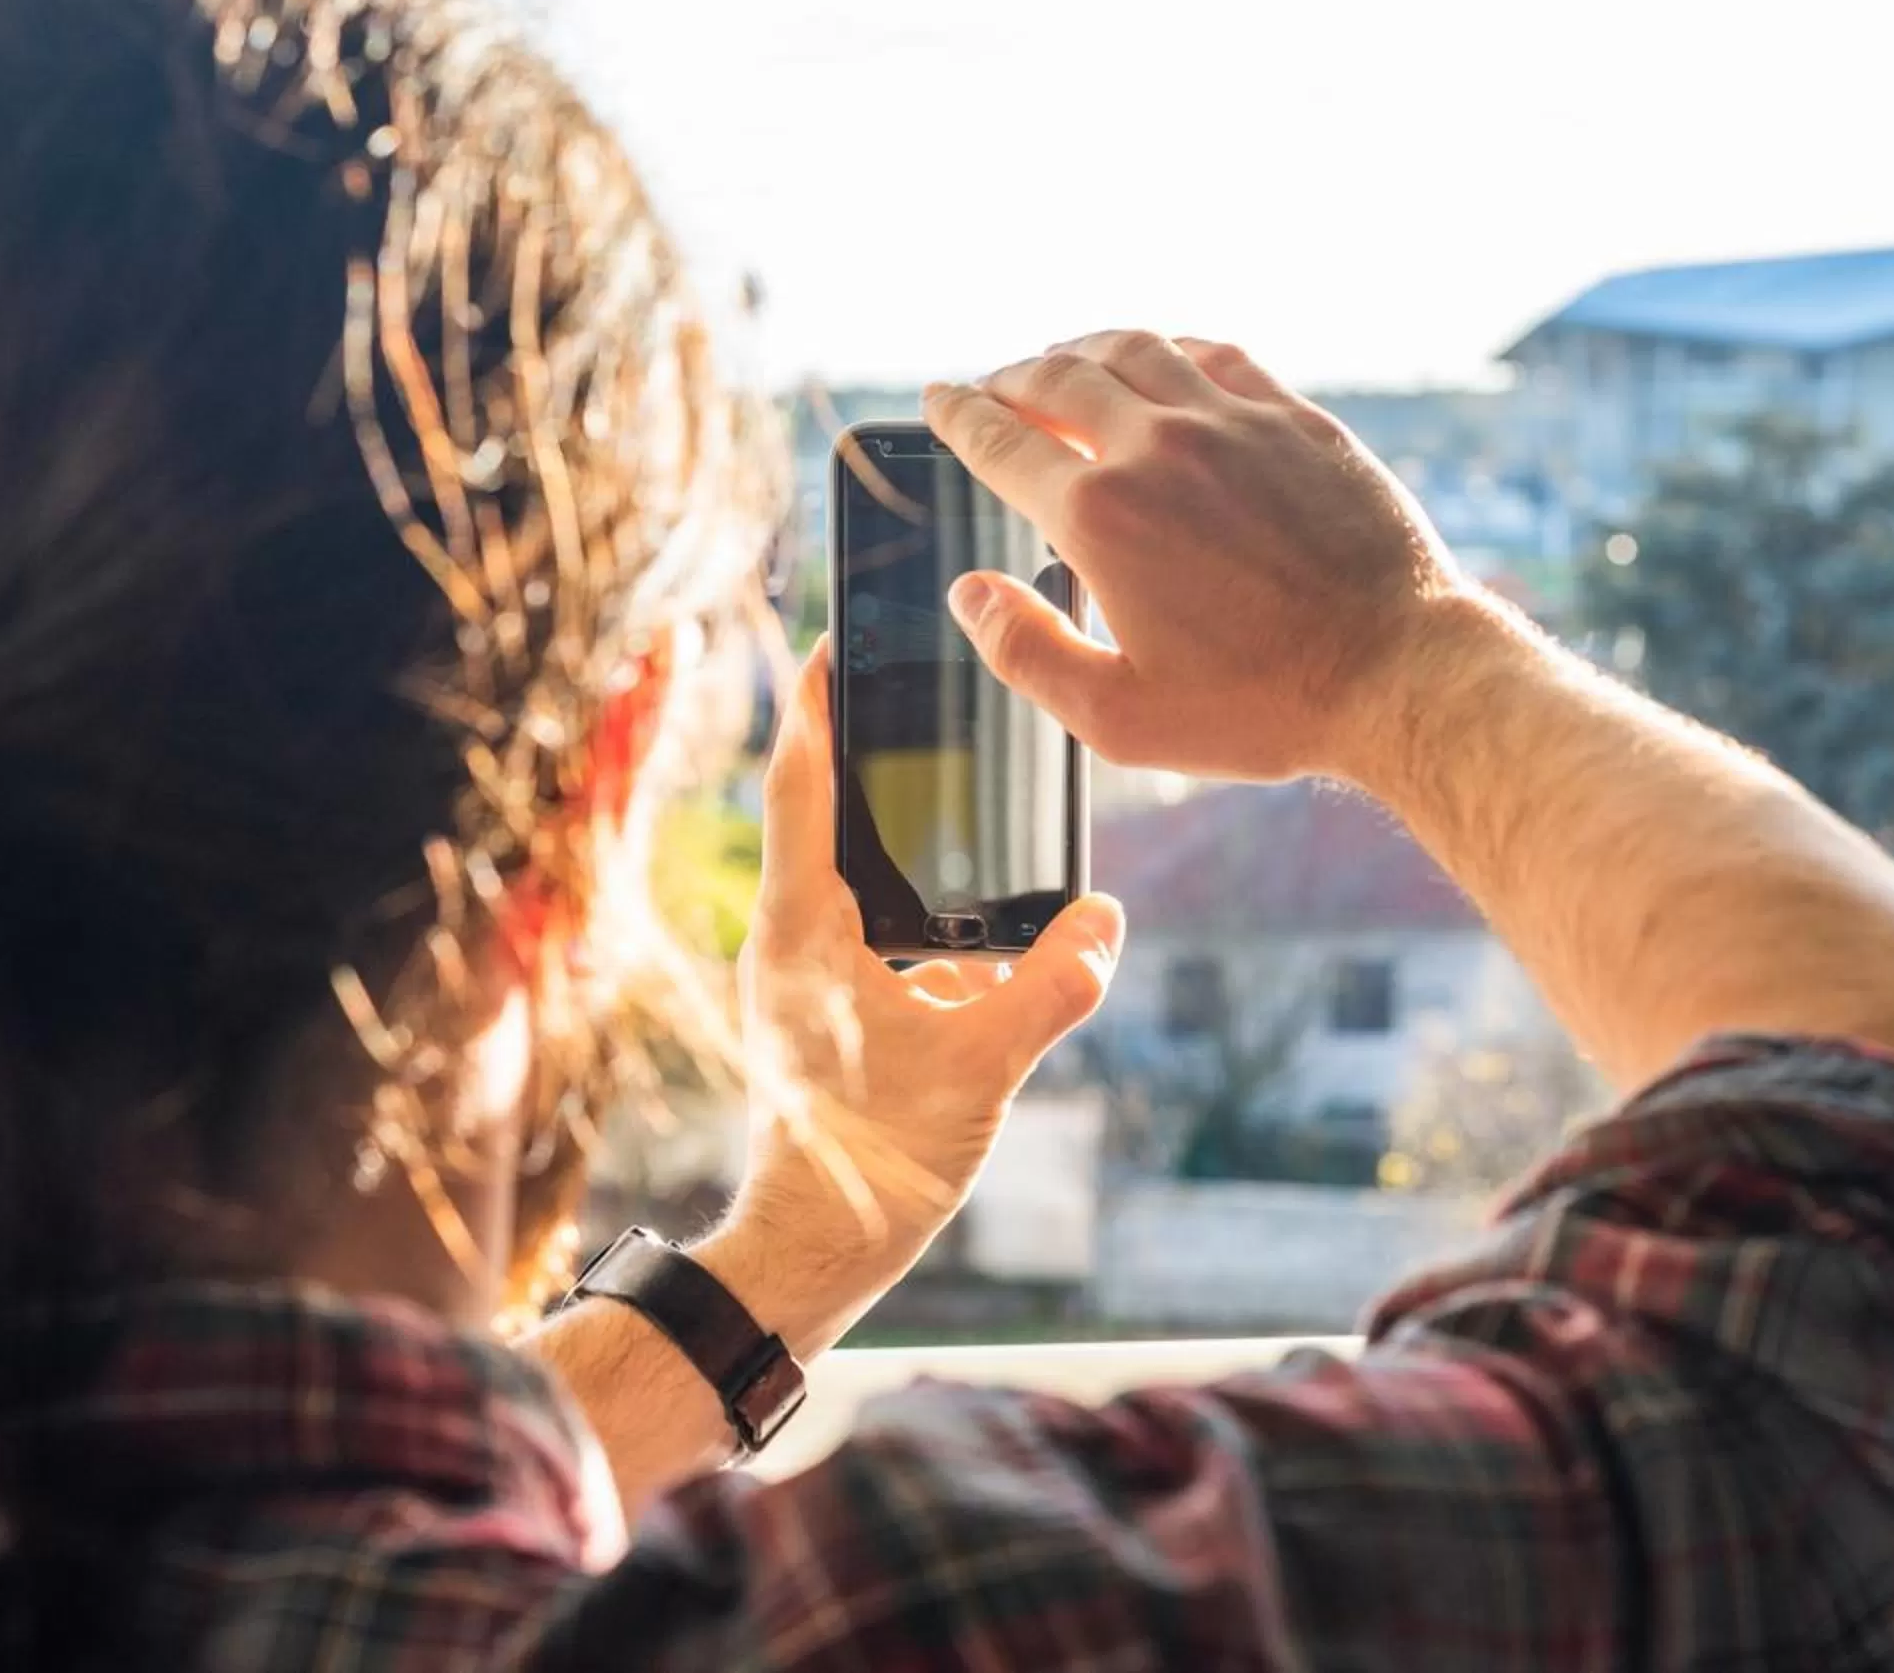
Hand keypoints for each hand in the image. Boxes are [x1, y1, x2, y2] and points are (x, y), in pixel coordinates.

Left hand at [705, 645, 1123, 1355]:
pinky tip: (980, 926)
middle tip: (923, 699)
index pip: (799, 784)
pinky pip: (867, 932)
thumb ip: (1051, 986)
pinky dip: (917, 910)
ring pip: (850, 877)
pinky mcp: (821, 1014)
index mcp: (804, 929)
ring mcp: (800, 978)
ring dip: (902, 843)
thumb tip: (1106, 925)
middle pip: (823, 814)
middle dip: (872, 758)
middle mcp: (787, 940)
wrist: (815, 1252)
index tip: (836, 639)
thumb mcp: (984, 1064)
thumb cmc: (877, 1162)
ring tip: (966, 805)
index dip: (816, 705)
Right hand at [924, 331, 1461, 782]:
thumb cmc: (1261, 706)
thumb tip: (968, 595)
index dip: (958, 416)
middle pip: (1059, 377)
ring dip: (1082, 347)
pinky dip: (1168, 346)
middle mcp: (1159, 448)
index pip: (1001, 442)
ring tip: (1062, 358)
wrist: (1398, 672)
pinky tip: (1162, 357)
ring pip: (1135, 348)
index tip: (938, 399)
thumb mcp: (1118, 718)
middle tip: (992, 385)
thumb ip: (1025, 652)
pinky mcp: (1296, 419)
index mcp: (1101, 518)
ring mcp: (1233, 422)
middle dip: (1010, 376)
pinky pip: (1215, 352)